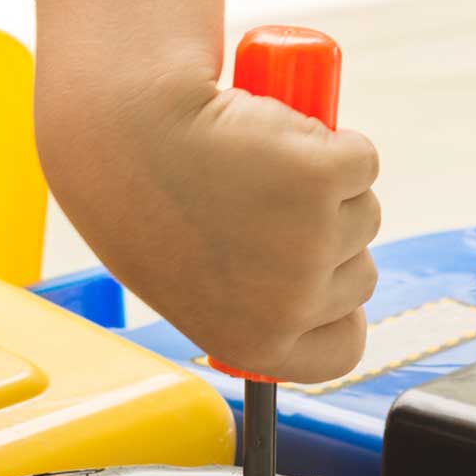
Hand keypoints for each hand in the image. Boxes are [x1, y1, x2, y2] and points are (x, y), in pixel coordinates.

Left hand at [40, 66, 380, 383]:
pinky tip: (264, 132)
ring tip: (243, 164)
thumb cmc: (133, 191)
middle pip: (360, 277)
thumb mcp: (183, 272)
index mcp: (248, 340)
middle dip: (324, 232)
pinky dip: (327, 139)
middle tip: (251, 199)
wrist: (112, 123)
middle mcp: (287, 307)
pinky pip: (360, 159)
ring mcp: (310, 243)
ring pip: (363, 213)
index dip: (339, 311)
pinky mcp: (323, 178)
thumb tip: (309, 286)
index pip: (338, 351)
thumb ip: (246, 293)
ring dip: (320, 183)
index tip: (320, 274)